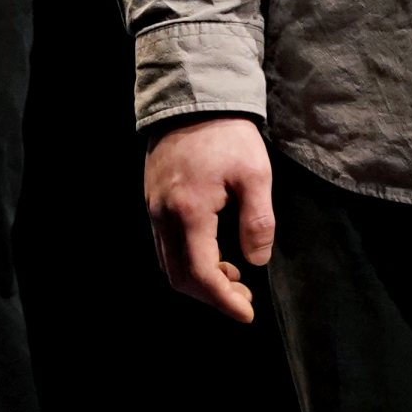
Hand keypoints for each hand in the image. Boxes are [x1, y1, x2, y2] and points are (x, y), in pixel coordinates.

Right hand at [145, 115, 275, 321]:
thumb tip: (256, 260)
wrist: (193, 97)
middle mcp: (163, 215)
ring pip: (169, 263)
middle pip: (179, 277)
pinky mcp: (154, 200)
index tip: (247, 313)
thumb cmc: (228, 134)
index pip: (201, 274)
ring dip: (199, 279)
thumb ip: (257, 220)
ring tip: (234, 276)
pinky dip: (189, 260)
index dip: (223, 301)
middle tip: (244, 297)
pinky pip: (166, 245)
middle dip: (212, 295)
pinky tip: (215, 252)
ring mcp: (154, 208)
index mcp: (189, 211)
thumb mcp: (255, 173)